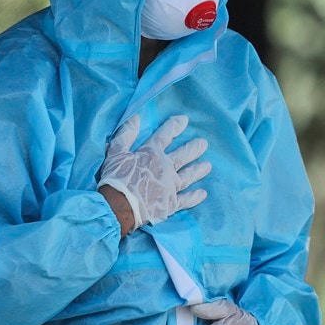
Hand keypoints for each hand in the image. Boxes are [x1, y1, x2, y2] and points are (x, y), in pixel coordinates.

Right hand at [98, 115, 210, 231]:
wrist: (119, 206)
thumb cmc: (116, 178)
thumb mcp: (116, 152)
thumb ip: (126, 134)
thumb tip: (136, 117)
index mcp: (152, 154)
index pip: (165, 135)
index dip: (175, 126)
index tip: (185, 120)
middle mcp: (166, 168)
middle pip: (183, 155)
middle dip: (193, 148)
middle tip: (204, 143)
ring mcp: (171, 186)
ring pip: (188, 175)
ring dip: (198, 170)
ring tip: (208, 165)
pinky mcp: (171, 203)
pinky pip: (186, 199)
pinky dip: (194, 197)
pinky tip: (203, 194)